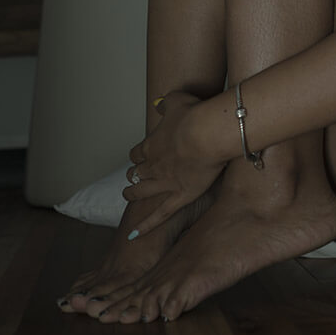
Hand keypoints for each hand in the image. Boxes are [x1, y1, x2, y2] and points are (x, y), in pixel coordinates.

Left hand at [122, 90, 224, 236]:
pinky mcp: (180, 196)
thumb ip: (166, 104)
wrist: (207, 134)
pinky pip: (160, 215)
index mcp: (152, 144)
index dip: (138, 155)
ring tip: (128, 195)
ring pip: (142, 192)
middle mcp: (154, 165)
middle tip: (132, 177)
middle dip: (133, 174)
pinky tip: (134, 235)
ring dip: (133, 193)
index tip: (140, 155)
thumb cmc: (196, 114)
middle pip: (137, 172)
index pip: (138, 152)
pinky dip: (146, 225)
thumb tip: (159, 105)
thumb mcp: (176, 100)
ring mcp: (165, 183)